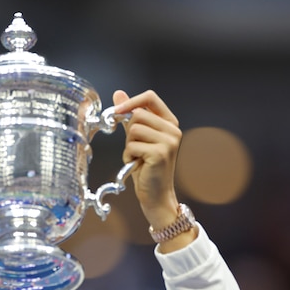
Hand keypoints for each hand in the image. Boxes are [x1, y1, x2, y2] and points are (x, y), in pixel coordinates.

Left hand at [112, 90, 181, 227]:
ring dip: (128, 146)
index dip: (130, 102)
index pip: (150, 97)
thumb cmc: (147, 168)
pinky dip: (129, 156)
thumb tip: (118, 94)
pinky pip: (132, 145)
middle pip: (137, 115)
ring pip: (133, 130)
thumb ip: (130, 116)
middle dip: (129, 133)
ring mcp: (168, 141)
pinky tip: (138, 165)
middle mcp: (173, 130)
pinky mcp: (160, 153)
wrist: (156, 195)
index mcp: (169, 122)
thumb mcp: (138, 138)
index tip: (116, 112)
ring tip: (137, 157)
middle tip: (135, 149)